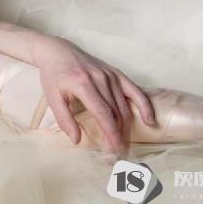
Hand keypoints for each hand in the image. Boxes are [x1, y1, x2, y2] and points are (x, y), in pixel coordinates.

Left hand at [33, 36, 155, 154]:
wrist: (57, 51)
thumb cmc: (54, 75)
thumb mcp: (52, 97)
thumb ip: (64, 119)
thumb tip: (76, 140)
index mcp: (83, 85)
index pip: (103, 113)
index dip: (110, 133)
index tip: (114, 149)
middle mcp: (100, 79)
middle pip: (116, 112)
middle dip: (119, 135)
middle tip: (119, 153)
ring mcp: (110, 75)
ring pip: (124, 105)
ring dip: (127, 126)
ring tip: (126, 143)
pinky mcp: (115, 73)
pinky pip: (134, 90)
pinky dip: (144, 105)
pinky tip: (149, 119)